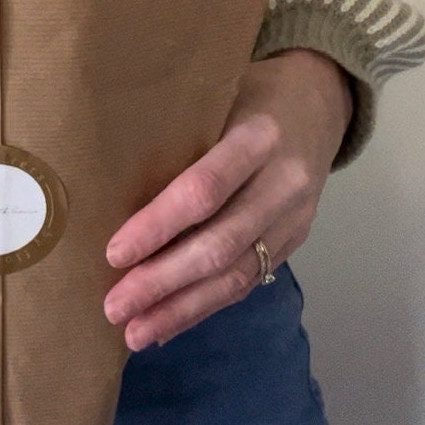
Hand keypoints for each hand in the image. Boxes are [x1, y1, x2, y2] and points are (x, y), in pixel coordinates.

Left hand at [103, 49, 353, 349]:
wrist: (319, 100)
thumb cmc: (247, 93)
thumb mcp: (216, 96)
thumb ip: (178, 135)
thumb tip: (105, 184)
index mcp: (259, 136)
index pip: (205, 189)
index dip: (159, 225)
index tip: (114, 253)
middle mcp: (284, 181)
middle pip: (220, 243)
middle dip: (163, 281)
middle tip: (114, 307)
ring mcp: (295, 217)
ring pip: (237, 274)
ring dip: (182, 308)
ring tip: (135, 331)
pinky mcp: (295, 241)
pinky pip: (248, 282)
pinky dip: (205, 307)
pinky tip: (168, 324)